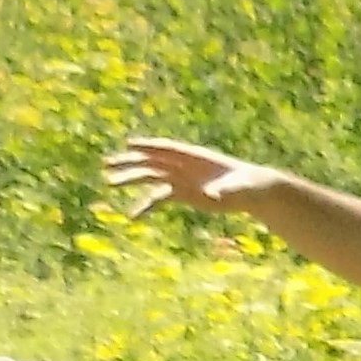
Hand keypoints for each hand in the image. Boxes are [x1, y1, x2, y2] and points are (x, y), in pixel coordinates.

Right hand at [101, 135, 273, 216]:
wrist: (252, 193)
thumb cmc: (248, 186)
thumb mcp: (239, 188)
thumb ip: (224, 190)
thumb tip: (212, 195)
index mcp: (195, 157)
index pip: (167, 149)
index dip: (149, 146)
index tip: (130, 145)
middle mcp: (183, 166)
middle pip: (152, 161)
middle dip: (130, 162)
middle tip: (108, 163)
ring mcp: (180, 179)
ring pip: (150, 176)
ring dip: (130, 179)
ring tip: (109, 181)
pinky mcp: (181, 194)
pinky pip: (158, 198)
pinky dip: (145, 206)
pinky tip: (131, 215)